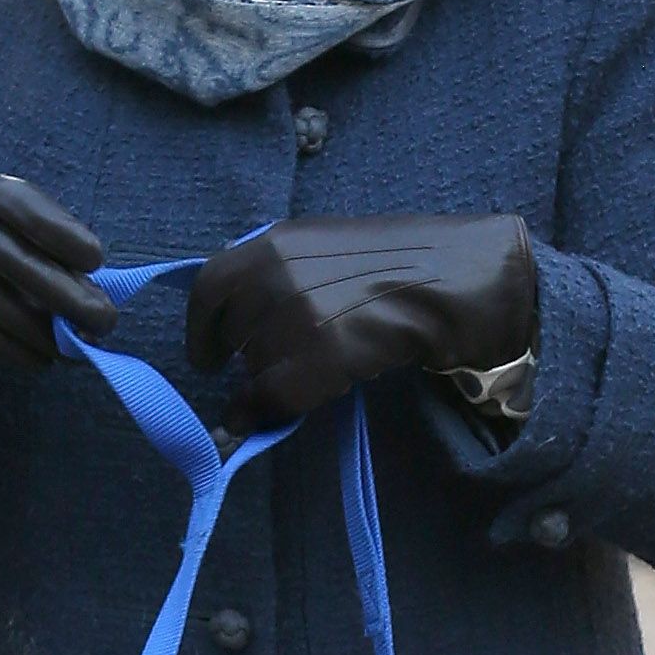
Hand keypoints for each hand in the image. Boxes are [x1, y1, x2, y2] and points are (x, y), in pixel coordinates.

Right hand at [0, 175, 110, 376]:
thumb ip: (31, 239)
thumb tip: (92, 288)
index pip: (23, 207)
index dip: (62, 232)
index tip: (96, 259)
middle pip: (17, 262)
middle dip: (68, 295)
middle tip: (104, 321)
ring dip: (44, 333)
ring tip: (74, 347)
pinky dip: (14, 351)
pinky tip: (40, 359)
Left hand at [187, 216, 539, 426]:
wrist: (453, 279)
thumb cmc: (398, 259)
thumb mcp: (324, 243)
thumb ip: (277, 270)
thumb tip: (239, 314)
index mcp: (274, 242)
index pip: (209, 287)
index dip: (202, 330)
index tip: (207, 357)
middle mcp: (277, 274)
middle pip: (233, 336)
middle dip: (247, 358)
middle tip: (271, 369)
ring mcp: (298, 315)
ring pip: (254, 369)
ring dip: (271, 380)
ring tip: (310, 371)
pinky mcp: (319, 355)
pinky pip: (271, 397)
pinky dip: (267, 412)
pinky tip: (283, 412)